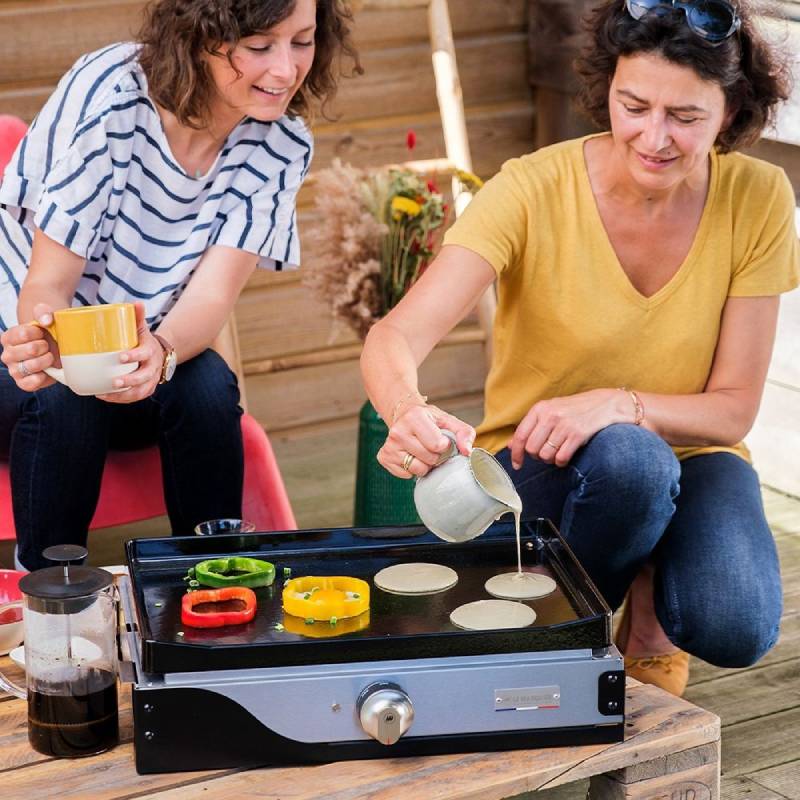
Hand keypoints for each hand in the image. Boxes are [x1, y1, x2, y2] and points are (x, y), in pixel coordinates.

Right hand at [0, 303, 58, 390]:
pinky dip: (43, 377)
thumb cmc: (47, 331)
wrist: (53, 346)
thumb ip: (44, 312)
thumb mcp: (46, 316)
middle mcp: (7, 354)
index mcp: (8, 337)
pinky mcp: (23, 382)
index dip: (40, 333)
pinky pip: (31, 383)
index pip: (24, 334)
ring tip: (49, 356)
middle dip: (45, 347)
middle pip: (31, 350)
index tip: (42, 333)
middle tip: (46, 346)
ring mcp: (14, 370)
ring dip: (46, 360)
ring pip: (32, 366)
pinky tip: (47, 370)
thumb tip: (46, 320)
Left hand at [96, 302, 162, 403]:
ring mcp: (151, 380)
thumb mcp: (142, 329)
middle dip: (129, 381)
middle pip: (143, 377)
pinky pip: (136, 397)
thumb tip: (136, 303)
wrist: (158, 355)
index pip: (144, 354)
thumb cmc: (143, 341)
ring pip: (140, 391)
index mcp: (150, 351)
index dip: (134, 356)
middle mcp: (153, 368)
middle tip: (113, 382)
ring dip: (124, 395)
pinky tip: (106, 397)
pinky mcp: (146, 389)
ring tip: (105, 394)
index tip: (120, 357)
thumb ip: (137, 317)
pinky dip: (122, 399)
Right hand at [377, 402, 475, 478]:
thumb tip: (467, 451)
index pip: (438, 445)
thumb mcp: (449, 421)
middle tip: (431, 445)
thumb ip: (465, 433)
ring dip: (425, 464)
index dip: (444, 445)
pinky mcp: (384, 457)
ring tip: (421, 451)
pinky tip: (411, 455)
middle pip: (429, 459)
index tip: (441, 438)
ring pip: (418, 470)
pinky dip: (412, 469)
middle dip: (435, 456)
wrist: (405, 415)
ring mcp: (389, 445)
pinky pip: (406, 475)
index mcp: (414, 417)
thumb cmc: (429, 420)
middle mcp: (398, 431)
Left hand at [509, 388, 628, 468]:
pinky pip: (561, 458)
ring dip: (550, 459)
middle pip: (531, 449)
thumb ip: (530, 427)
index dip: (515, 454)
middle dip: (537, 457)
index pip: (519, 436)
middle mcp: (550, 415)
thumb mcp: (550, 411)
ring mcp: (564, 425)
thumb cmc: (574, 410)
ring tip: (558, 451)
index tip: (517, 465)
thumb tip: (510, 445)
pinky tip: (566, 455)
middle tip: (547, 452)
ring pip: (545, 456)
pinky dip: (562, 462)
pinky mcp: (577, 435)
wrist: (605, 404)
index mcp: (540, 409)